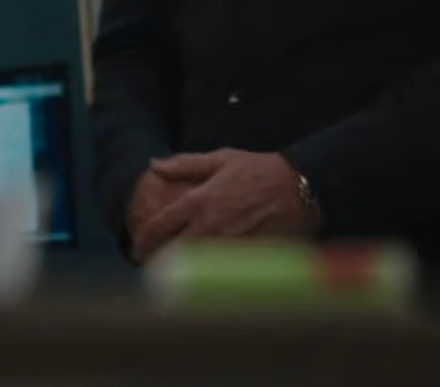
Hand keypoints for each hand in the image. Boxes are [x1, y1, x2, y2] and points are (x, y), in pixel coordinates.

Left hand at [134, 150, 314, 261]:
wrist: (302, 186)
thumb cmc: (262, 169)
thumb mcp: (221, 159)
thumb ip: (184, 164)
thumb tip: (154, 164)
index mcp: (199, 201)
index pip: (159, 226)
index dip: (142, 241)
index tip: (137, 250)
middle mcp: (211, 225)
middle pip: (173, 253)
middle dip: (159, 263)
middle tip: (152, 269)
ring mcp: (230, 244)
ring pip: (196, 267)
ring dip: (183, 273)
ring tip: (175, 278)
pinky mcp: (249, 257)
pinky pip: (225, 274)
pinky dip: (212, 279)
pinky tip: (207, 281)